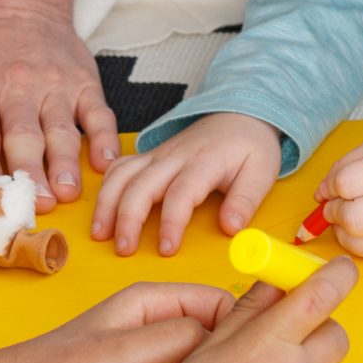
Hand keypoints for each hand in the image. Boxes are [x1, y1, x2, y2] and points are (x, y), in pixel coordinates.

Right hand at [89, 112, 282, 255]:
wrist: (239, 113)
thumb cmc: (250, 146)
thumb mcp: (261, 172)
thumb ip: (245, 201)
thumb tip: (230, 229)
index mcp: (204, 161)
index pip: (181, 193)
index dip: (171, 223)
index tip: (166, 249)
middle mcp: (174, 157)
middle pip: (141, 185)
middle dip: (127, 218)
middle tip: (124, 249)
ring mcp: (157, 155)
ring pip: (122, 175)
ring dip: (107, 204)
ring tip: (101, 235)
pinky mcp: (148, 157)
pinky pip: (118, 168)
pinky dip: (105, 188)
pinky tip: (102, 211)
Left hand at [311, 126, 362, 255]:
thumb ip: (355, 160)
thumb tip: (322, 192)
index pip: (349, 183)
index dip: (332, 183)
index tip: (335, 182)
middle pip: (350, 219)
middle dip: (333, 210)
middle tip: (337, 201)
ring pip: (358, 244)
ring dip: (343, 230)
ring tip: (350, 213)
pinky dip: (362, 240)